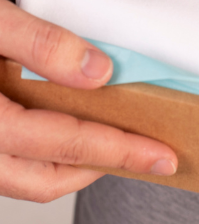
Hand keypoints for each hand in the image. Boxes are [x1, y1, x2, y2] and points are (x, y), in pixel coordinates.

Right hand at [0, 0, 177, 201]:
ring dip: (72, 165)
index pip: (63, 143)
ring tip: (114, 141)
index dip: (117, 150)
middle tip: (147, 156)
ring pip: (23, 176)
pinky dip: (46, 152)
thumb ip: (40, 43)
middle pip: (42, 180)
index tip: (159, 155)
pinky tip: (66, 124)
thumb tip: (98, 71)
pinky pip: (8, 160)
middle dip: (100, 169)